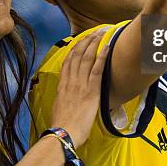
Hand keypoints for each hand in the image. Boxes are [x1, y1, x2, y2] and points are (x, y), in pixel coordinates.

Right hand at [50, 30, 108, 147]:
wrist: (64, 133)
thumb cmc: (62, 125)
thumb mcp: (60, 107)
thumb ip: (65, 98)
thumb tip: (68, 97)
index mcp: (63, 85)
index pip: (68, 61)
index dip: (75, 49)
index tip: (80, 40)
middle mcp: (71, 81)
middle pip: (77, 55)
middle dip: (86, 41)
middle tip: (93, 32)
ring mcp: (81, 84)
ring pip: (87, 58)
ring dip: (94, 43)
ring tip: (101, 33)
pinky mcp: (91, 90)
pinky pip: (97, 69)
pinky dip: (102, 56)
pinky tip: (107, 47)